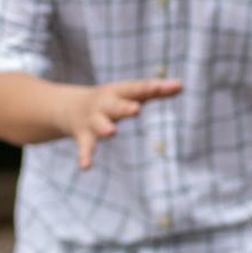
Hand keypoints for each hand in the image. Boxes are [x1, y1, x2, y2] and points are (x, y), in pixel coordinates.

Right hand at [64, 77, 181, 168]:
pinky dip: (84, 156)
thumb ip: (156, 91)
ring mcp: (93, 121)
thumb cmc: (112, 100)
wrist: (70, 108)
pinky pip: (85, 147)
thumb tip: (181, 85)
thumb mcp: (131, 93)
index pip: (135, 89)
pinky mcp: (84, 137)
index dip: (148, 88)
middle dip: (125, 107)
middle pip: (116, 105)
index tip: (160, 86)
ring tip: (111, 132)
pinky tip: (85, 167)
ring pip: (99, 124)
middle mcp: (104, 105)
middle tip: (136, 109)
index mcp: (118, 92)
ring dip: (104, 128)